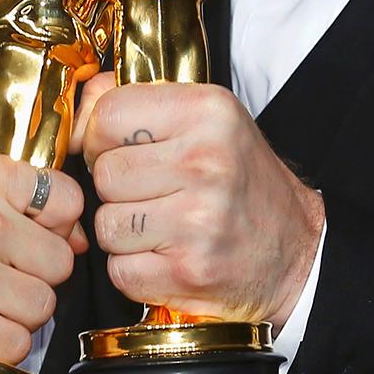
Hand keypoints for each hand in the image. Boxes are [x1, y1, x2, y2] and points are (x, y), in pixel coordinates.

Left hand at [75, 77, 322, 327]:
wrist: (297, 251)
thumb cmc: (241, 181)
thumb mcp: (206, 121)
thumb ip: (138, 103)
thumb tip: (77, 109)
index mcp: (208, 112)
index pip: (108, 114)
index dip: (101, 137)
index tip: (121, 149)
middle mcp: (206, 162)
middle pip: (103, 174)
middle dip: (117, 189)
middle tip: (153, 193)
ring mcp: (198, 221)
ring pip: (106, 224)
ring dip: (124, 232)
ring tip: (161, 225)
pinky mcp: (189, 270)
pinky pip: (120, 269)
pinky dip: (135, 269)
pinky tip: (166, 256)